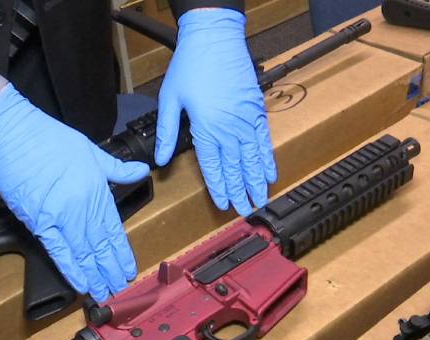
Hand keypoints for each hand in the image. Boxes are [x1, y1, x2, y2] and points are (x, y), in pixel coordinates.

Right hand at [0, 85, 149, 301]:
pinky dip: (70, 269)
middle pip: (100, 245)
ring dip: (94, 275)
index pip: (114, 229)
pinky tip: (81, 284)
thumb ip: (117, 168)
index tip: (129, 269)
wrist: (12, 134)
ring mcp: (61, 216)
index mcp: (97, 190)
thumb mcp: (91, 150)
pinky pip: (58, 251)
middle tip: (119, 289)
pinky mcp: (38, 221)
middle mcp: (83, 207)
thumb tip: (141, 170)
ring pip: (83, 253)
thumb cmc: (48, 138)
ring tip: (103, 293)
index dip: (122, 252)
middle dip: (110, 269)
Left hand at [155, 8, 276, 216]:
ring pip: (253, 158)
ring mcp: (246, 120)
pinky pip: (264, 141)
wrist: (216, 38)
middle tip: (245, 211)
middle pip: (236, 168)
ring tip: (261, 200)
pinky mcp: (257, 110)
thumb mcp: (170, 99)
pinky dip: (267, 159)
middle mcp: (229, 128)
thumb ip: (166, 131)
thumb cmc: (190, 65)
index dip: (219, 188)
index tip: (223, 205)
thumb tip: (159, 159)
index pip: (213, 167)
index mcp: (206, 128)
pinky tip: (270, 173)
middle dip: (240, 191)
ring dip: (257, 181)